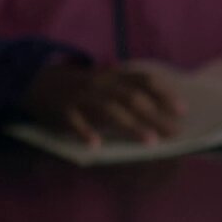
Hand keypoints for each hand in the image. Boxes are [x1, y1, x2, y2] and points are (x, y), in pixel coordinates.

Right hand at [21, 63, 184, 147]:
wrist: (38, 81)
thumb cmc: (83, 87)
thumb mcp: (106, 82)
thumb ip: (129, 91)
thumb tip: (162, 109)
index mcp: (114, 76)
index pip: (144, 80)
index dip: (165, 93)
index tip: (183, 110)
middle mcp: (101, 83)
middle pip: (133, 99)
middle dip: (156, 116)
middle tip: (175, 133)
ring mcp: (81, 95)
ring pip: (110, 110)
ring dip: (132, 126)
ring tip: (151, 142)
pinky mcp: (62, 110)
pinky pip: (75, 121)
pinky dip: (85, 132)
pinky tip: (96, 145)